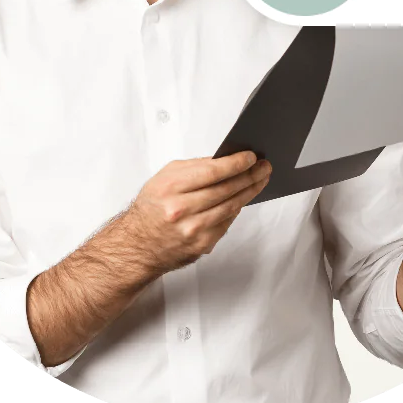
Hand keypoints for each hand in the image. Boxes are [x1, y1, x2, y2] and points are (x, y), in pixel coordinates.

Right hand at [124, 151, 271, 272]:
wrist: (138, 245)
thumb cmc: (152, 207)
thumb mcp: (164, 178)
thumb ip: (194, 167)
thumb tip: (225, 160)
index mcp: (170, 188)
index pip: (212, 172)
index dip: (236, 163)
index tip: (251, 157)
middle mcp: (181, 210)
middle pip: (226, 189)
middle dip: (249, 176)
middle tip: (264, 167)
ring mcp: (193, 230)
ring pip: (231, 206)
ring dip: (250, 191)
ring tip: (261, 179)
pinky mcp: (202, 244)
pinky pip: (227, 222)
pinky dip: (236, 208)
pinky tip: (243, 198)